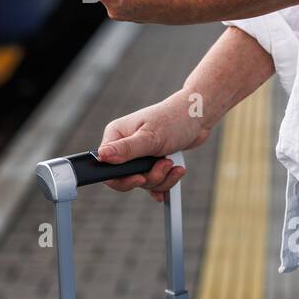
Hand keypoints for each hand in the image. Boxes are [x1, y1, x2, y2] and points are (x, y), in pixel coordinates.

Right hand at [96, 91, 210, 201]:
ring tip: (173, 164)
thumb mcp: (150, 137)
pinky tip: (176, 172)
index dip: (123, 178)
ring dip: (162, 178)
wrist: (197, 116)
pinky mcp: (151, 162)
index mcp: (116, 136)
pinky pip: (154, 182)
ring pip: (143, 181)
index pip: (107, 167)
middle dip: (149, 177)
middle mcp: (124, 147)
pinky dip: (166, 181)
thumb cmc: (174, 120)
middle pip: (127, 178)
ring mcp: (138, 156)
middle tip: (164, 165)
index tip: (140, 178)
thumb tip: (101, 156)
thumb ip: (126, 149)